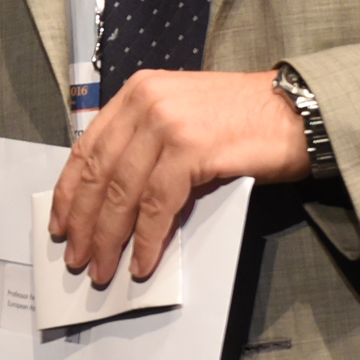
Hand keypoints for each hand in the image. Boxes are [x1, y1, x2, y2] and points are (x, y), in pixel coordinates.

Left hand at [51, 67, 307, 285]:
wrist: (299, 113)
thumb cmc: (246, 121)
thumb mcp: (182, 119)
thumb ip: (146, 145)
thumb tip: (114, 199)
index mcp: (137, 92)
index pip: (88, 147)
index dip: (69, 190)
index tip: (60, 222)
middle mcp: (146, 102)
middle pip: (100, 173)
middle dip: (85, 221)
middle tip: (77, 256)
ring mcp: (168, 123)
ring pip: (123, 192)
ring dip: (110, 237)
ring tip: (103, 267)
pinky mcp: (191, 149)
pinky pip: (157, 204)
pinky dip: (147, 239)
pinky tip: (142, 261)